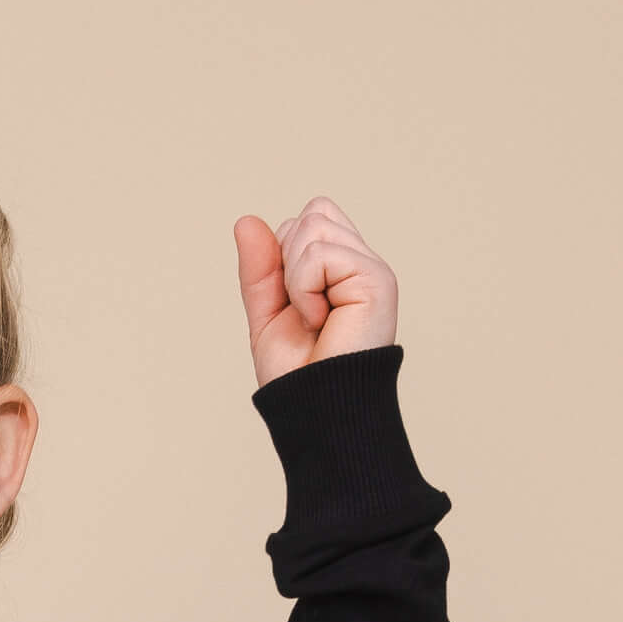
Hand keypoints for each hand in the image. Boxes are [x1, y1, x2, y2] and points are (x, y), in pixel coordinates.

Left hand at [234, 196, 398, 387]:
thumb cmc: (297, 371)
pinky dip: (304, 290)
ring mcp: (372, 267)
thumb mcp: (267, 312)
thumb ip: (260, 268)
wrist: (314, 408)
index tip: (292, 304)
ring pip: (313, 225)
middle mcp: (361, 261)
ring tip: (314, 317)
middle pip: (312, 213)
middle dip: (288, 262)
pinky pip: (318, 254)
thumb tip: (245, 220)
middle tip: (304, 311)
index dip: (284, 256)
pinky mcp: (377, 278)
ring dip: (295, 279)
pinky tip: (321, 320)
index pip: (308, 217)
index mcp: (341, 265)